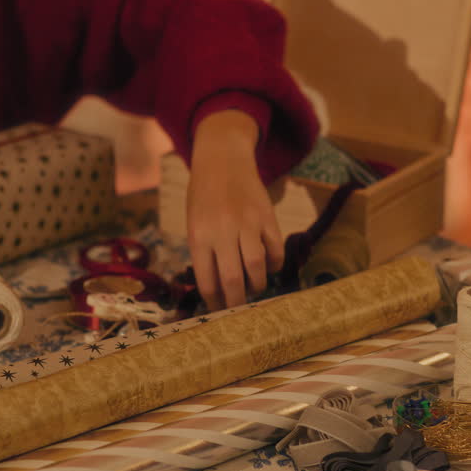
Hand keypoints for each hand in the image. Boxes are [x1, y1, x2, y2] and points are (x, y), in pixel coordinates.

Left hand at [187, 109, 282, 310]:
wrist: (223, 159)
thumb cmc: (204, 197)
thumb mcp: (194, 223)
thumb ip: (205, 253)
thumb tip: (218, 289)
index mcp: (199, 235)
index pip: (207, 280)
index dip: (214, 302)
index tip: (218, 311)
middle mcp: (222, 230)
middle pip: (233, 279)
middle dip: (236, 302)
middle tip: (238, 311)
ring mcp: (247, 223)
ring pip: (257, 267)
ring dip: (257, 285)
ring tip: (254, 288)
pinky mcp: (266, 217)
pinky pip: (275, 249)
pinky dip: (273, 264)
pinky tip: (268, 266)